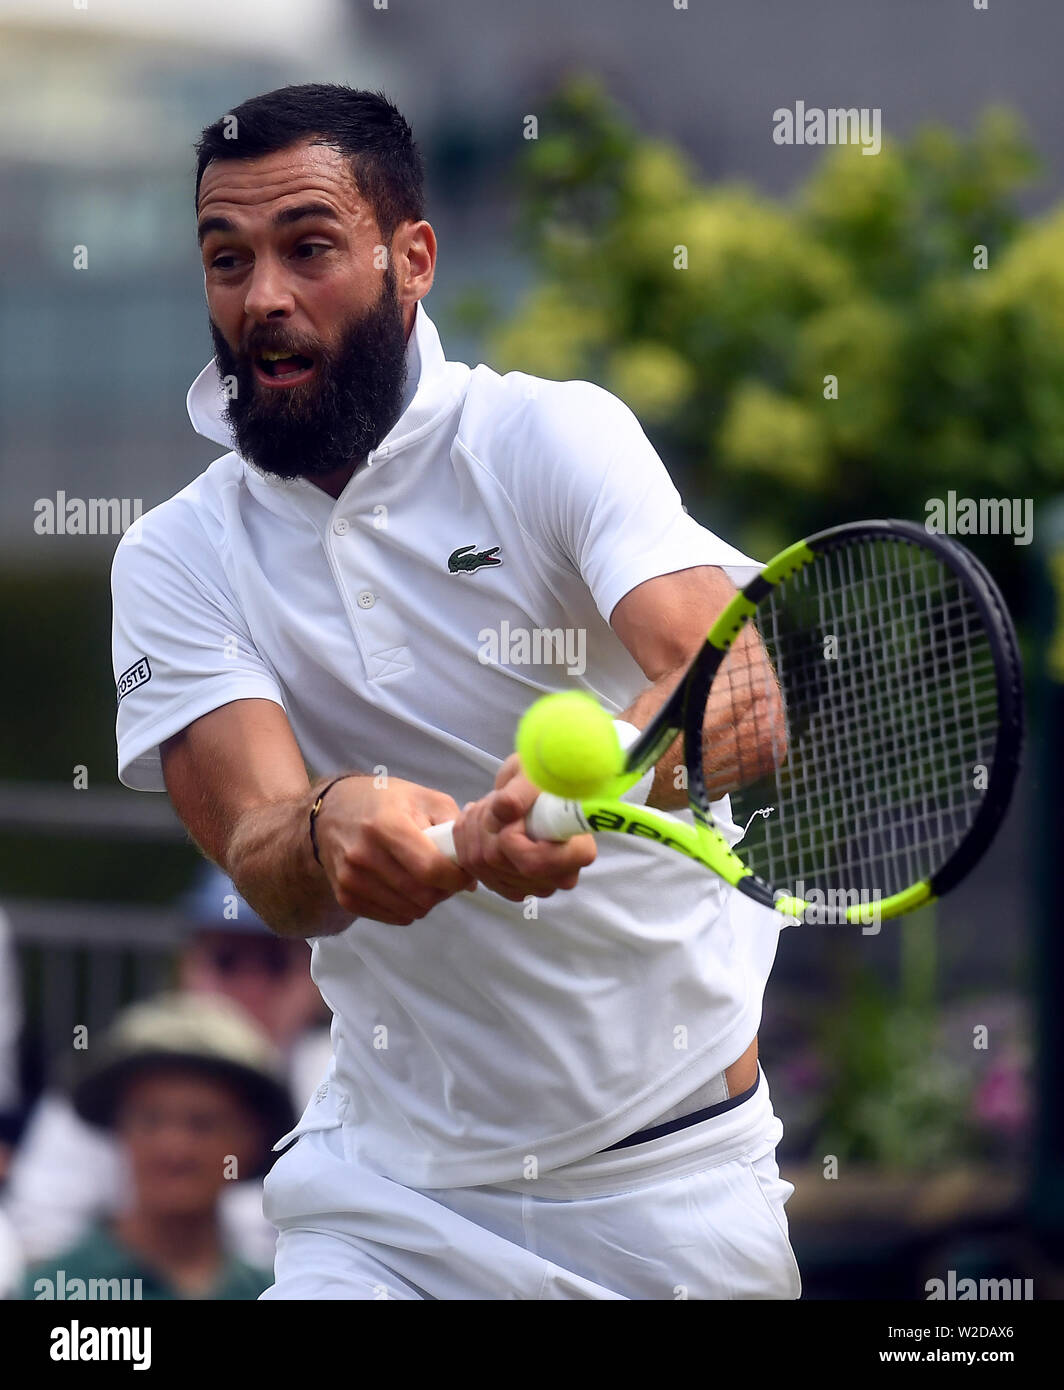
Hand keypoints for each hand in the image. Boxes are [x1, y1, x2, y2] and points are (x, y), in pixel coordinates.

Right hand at [315, 776, 476, 925]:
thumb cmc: (386, 801)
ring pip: (411, 910)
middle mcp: (364, 855)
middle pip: (423, 895)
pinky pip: (394, 917)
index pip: (431, 869)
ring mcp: (351, 879)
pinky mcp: (345, 897)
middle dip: (445, 890)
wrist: (332, 811)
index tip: (465, 872)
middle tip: (446, 874)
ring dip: (428, 900)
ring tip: (425, 877)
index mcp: (387, 825)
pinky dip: (408, 906)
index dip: (458, 877)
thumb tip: (472, 875)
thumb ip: (453, 830)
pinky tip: (405, 884)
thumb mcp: (424, 798)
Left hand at [452, 754, 596, 901]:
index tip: (511, 812)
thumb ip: (521, 792)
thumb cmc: (544, 776)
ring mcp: (535, 885)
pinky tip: (479, 821)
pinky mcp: (512, 886)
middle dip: (486, 826)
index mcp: (578, 852)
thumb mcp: (535, 773)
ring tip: (488, 806)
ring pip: (482, 866)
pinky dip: (466, 841)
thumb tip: (505, 809)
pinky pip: (474, 870)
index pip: (533, 863)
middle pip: (500, 864)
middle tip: (494, 800)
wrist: (537, 788)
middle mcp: (560, 877)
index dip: (510, 838)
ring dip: (474, 829)